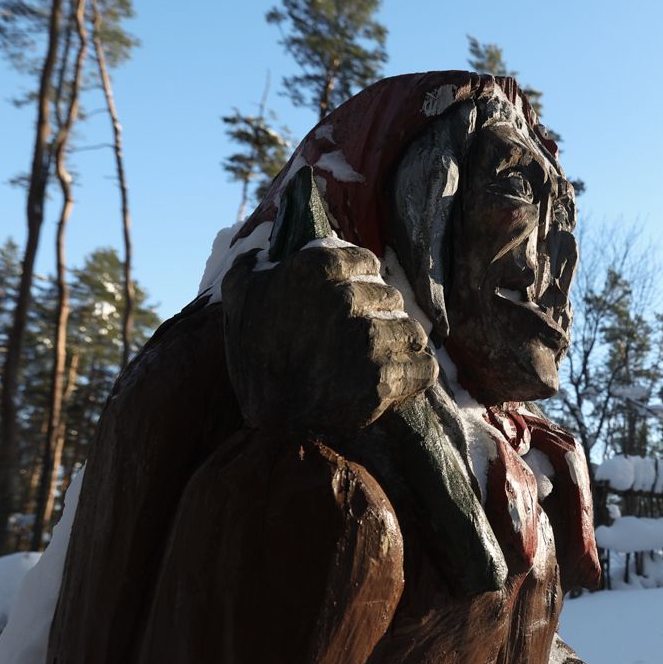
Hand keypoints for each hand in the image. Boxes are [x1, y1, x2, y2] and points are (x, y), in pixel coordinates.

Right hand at [222, 240, 435, 433]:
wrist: (263, 412)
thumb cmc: (249, 350)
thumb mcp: (238, 293)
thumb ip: (253, 263)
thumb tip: (262, 251)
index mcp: (317, 269)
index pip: (366, 262)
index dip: (363, 280)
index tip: (355, 298)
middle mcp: (348, 299)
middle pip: (392, 298)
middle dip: (382, 314)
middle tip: (364, 335)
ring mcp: (369, 339)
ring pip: (411, 331)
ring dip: (400, 344)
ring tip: (383, 358)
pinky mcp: (384, 378)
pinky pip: (424, 367)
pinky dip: (416, 374)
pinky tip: (401, 378)